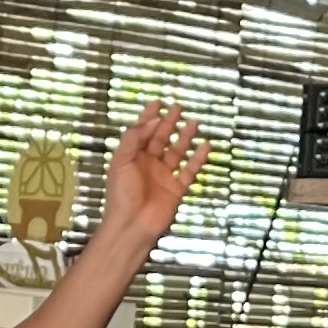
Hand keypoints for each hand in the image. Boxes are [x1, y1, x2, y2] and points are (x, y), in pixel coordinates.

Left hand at [91, 102, 213, 267]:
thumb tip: (151, 121)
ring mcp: (163, 176)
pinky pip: (189, 170)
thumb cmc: (122, 194)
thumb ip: (133, 139)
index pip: (141, 132)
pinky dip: (198, 158)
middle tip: (178, 108)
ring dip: (185, 137)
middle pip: (160, 139)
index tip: (158, 103)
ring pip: (177, 152)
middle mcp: (148, 164)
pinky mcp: (176, 188)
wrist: (132, 225)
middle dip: (168, 123)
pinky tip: (206, 145)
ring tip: (194, 122)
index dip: (148, 117)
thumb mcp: (121, 161)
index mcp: (132, 157)